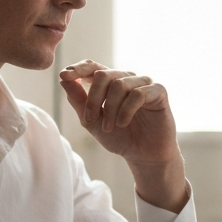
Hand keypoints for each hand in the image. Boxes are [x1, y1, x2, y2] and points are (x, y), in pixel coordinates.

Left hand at [60, 60, 188, 212]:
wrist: (143, 155)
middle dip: (93, 99)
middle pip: (103, 75)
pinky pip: (138, 94)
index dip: (78, 69)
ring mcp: (143, 83)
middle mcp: (126, 78)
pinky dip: (126, 110)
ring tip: (110, 127)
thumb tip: (63, 79)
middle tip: (91, 120)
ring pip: (120, 85)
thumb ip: (79, 101)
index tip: (64, 76)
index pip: (93, 66)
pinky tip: (123, 123)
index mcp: (110, 83)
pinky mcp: (158, 91)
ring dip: (110, 109)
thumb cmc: (120, 137)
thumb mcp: (92, 121)